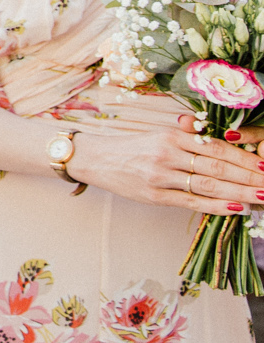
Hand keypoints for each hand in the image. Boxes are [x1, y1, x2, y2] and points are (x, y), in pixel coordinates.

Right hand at [60, 113, 263, 216]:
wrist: (96, 159)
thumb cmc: (132, 147)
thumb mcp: (158, 134)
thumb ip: (188, 134)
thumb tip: (218, 136)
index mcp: (172, 136)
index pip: (217, 148)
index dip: (244, 158)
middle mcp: (168, 154)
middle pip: (218, 167)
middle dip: (249, 177)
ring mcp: (161, 176)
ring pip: (209, 185)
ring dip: (240, 192)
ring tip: (262, 197)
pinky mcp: (155, 196)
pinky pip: (193, 202)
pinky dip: (217, 206)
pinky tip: (236, 208)